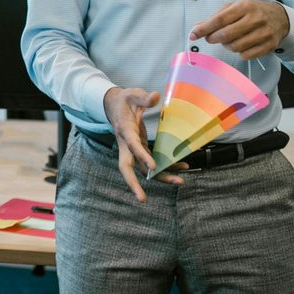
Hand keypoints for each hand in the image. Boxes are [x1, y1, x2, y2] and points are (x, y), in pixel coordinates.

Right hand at [103, 87, 184, 201]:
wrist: (113, 105)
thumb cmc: (124, 99)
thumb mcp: (132, 93)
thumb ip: (144, 97)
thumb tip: (155, 96)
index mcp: (124, 130)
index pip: (132, 145)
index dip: (142, 156)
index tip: (153, 166)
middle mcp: (126, 143)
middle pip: (127, 168)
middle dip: (134, 184)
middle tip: (142, 199)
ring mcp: (132, 149)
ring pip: (142, 169)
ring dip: (160, 177)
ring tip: (179, 181)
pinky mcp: (139, 149)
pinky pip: (151, 162)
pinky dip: (165, 167)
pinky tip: (180, 167)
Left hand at [189, 0, 289, 60]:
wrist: (280, 17)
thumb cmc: (251, 11)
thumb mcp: (234, 7)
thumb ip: (215, 17)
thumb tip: (197, 27)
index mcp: (245, 6)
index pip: (220, 20)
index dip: (204, 29)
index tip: (193, 35)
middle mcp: (256, 19)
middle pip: (226, 35)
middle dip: (213, 38)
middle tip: (210, 38)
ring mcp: (264, 33)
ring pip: (235, 47)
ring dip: (226, 46)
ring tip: (228, 40)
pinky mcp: (269, 45)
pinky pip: (246, 55)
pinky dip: (239, 52)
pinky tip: (241, 45)